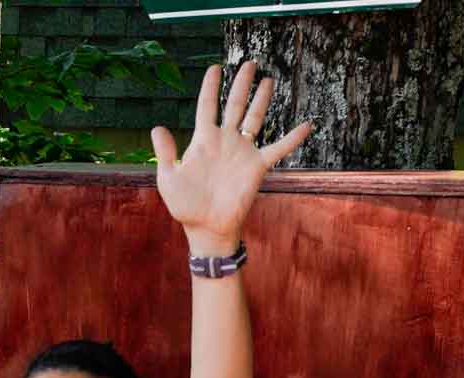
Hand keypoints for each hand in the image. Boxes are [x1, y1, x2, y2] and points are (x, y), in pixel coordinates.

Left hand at [150, 61, 312, 254]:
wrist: (207, 227)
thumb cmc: (185, 206)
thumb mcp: (168, 178)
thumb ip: (165, 152)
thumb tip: (157, 128)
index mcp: (203, 140)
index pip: (207, 106)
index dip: (210, 87)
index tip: (215, 68)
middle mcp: (225, 141)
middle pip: (235, 105)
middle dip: (242, 84)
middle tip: (250, 64)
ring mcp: (242, 152)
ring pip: (255, 119)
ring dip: (262, 100)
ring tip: (269, 80)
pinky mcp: (257, 166)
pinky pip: (279, 149)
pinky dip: (293, 138)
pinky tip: (307, 124)